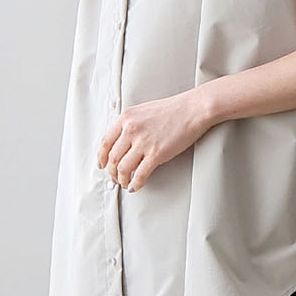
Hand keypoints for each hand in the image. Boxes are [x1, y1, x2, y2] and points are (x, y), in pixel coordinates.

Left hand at [97, 90, 211, 191]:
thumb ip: (131, 124)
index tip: (102, 164)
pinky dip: (135, 184)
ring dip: (122, 180)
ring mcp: (143, 143)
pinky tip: (135, 186)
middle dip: (111, 172)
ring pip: (123, 169)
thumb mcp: (144, 111)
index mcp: (126, 118)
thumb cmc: (174, 110)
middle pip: (112, 158)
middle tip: (114, 178)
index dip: (101, 157)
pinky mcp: (156, 154)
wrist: (193, 110)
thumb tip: (124, 142)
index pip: (105, 142)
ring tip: (125, 183)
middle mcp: (131, 130)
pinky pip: (140, 175)